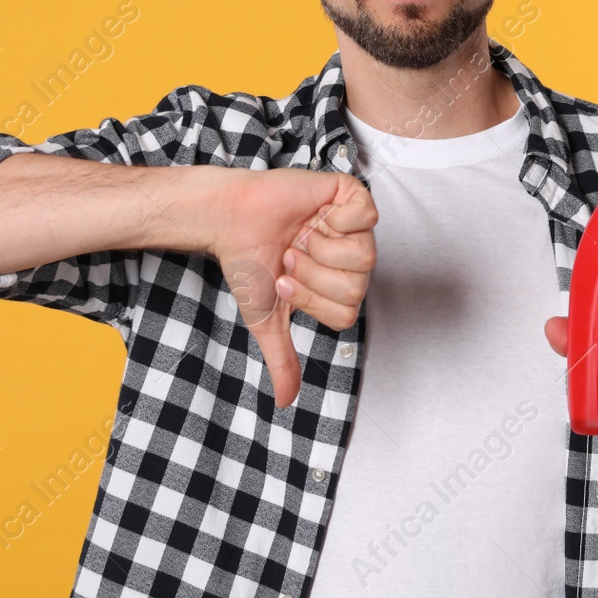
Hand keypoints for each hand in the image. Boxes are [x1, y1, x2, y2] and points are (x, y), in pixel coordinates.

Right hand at [208, 168, 377, 407]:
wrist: (230, 219)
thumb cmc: (249, 262)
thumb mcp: (266, 318)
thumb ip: (282, 358)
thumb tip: (286, 403)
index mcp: (336, 285)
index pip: (347, 312)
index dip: (311, 301)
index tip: (284, 282)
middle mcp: (350, 257)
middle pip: (358, 288)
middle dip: (313, 276)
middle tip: (292, 257)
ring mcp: (352, 226)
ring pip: (365, 255)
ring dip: (321, 250)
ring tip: (300, 237)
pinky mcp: (349, 195)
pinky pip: (368, 215)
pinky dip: (338, 220)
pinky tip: (319, 216)